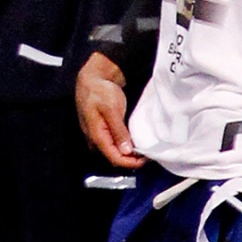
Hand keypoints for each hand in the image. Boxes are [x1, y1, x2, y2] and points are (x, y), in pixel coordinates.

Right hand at [75, 51, 141, 168]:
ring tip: (143, 149)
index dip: (131, 162)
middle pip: (113, 158)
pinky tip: (133, 143)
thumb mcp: (112, 109)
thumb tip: (126, 151)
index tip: (147, 159)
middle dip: (131, 160)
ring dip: (127, 154)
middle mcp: (94, 139)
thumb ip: (118, 131)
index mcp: (96, 135)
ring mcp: (96, 135)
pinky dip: (123, 147)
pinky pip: (111, 145)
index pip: (114, 158)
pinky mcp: (100, 131)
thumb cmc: (101, 92)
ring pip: (112, 152)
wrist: (92, 78)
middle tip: (148, 154)